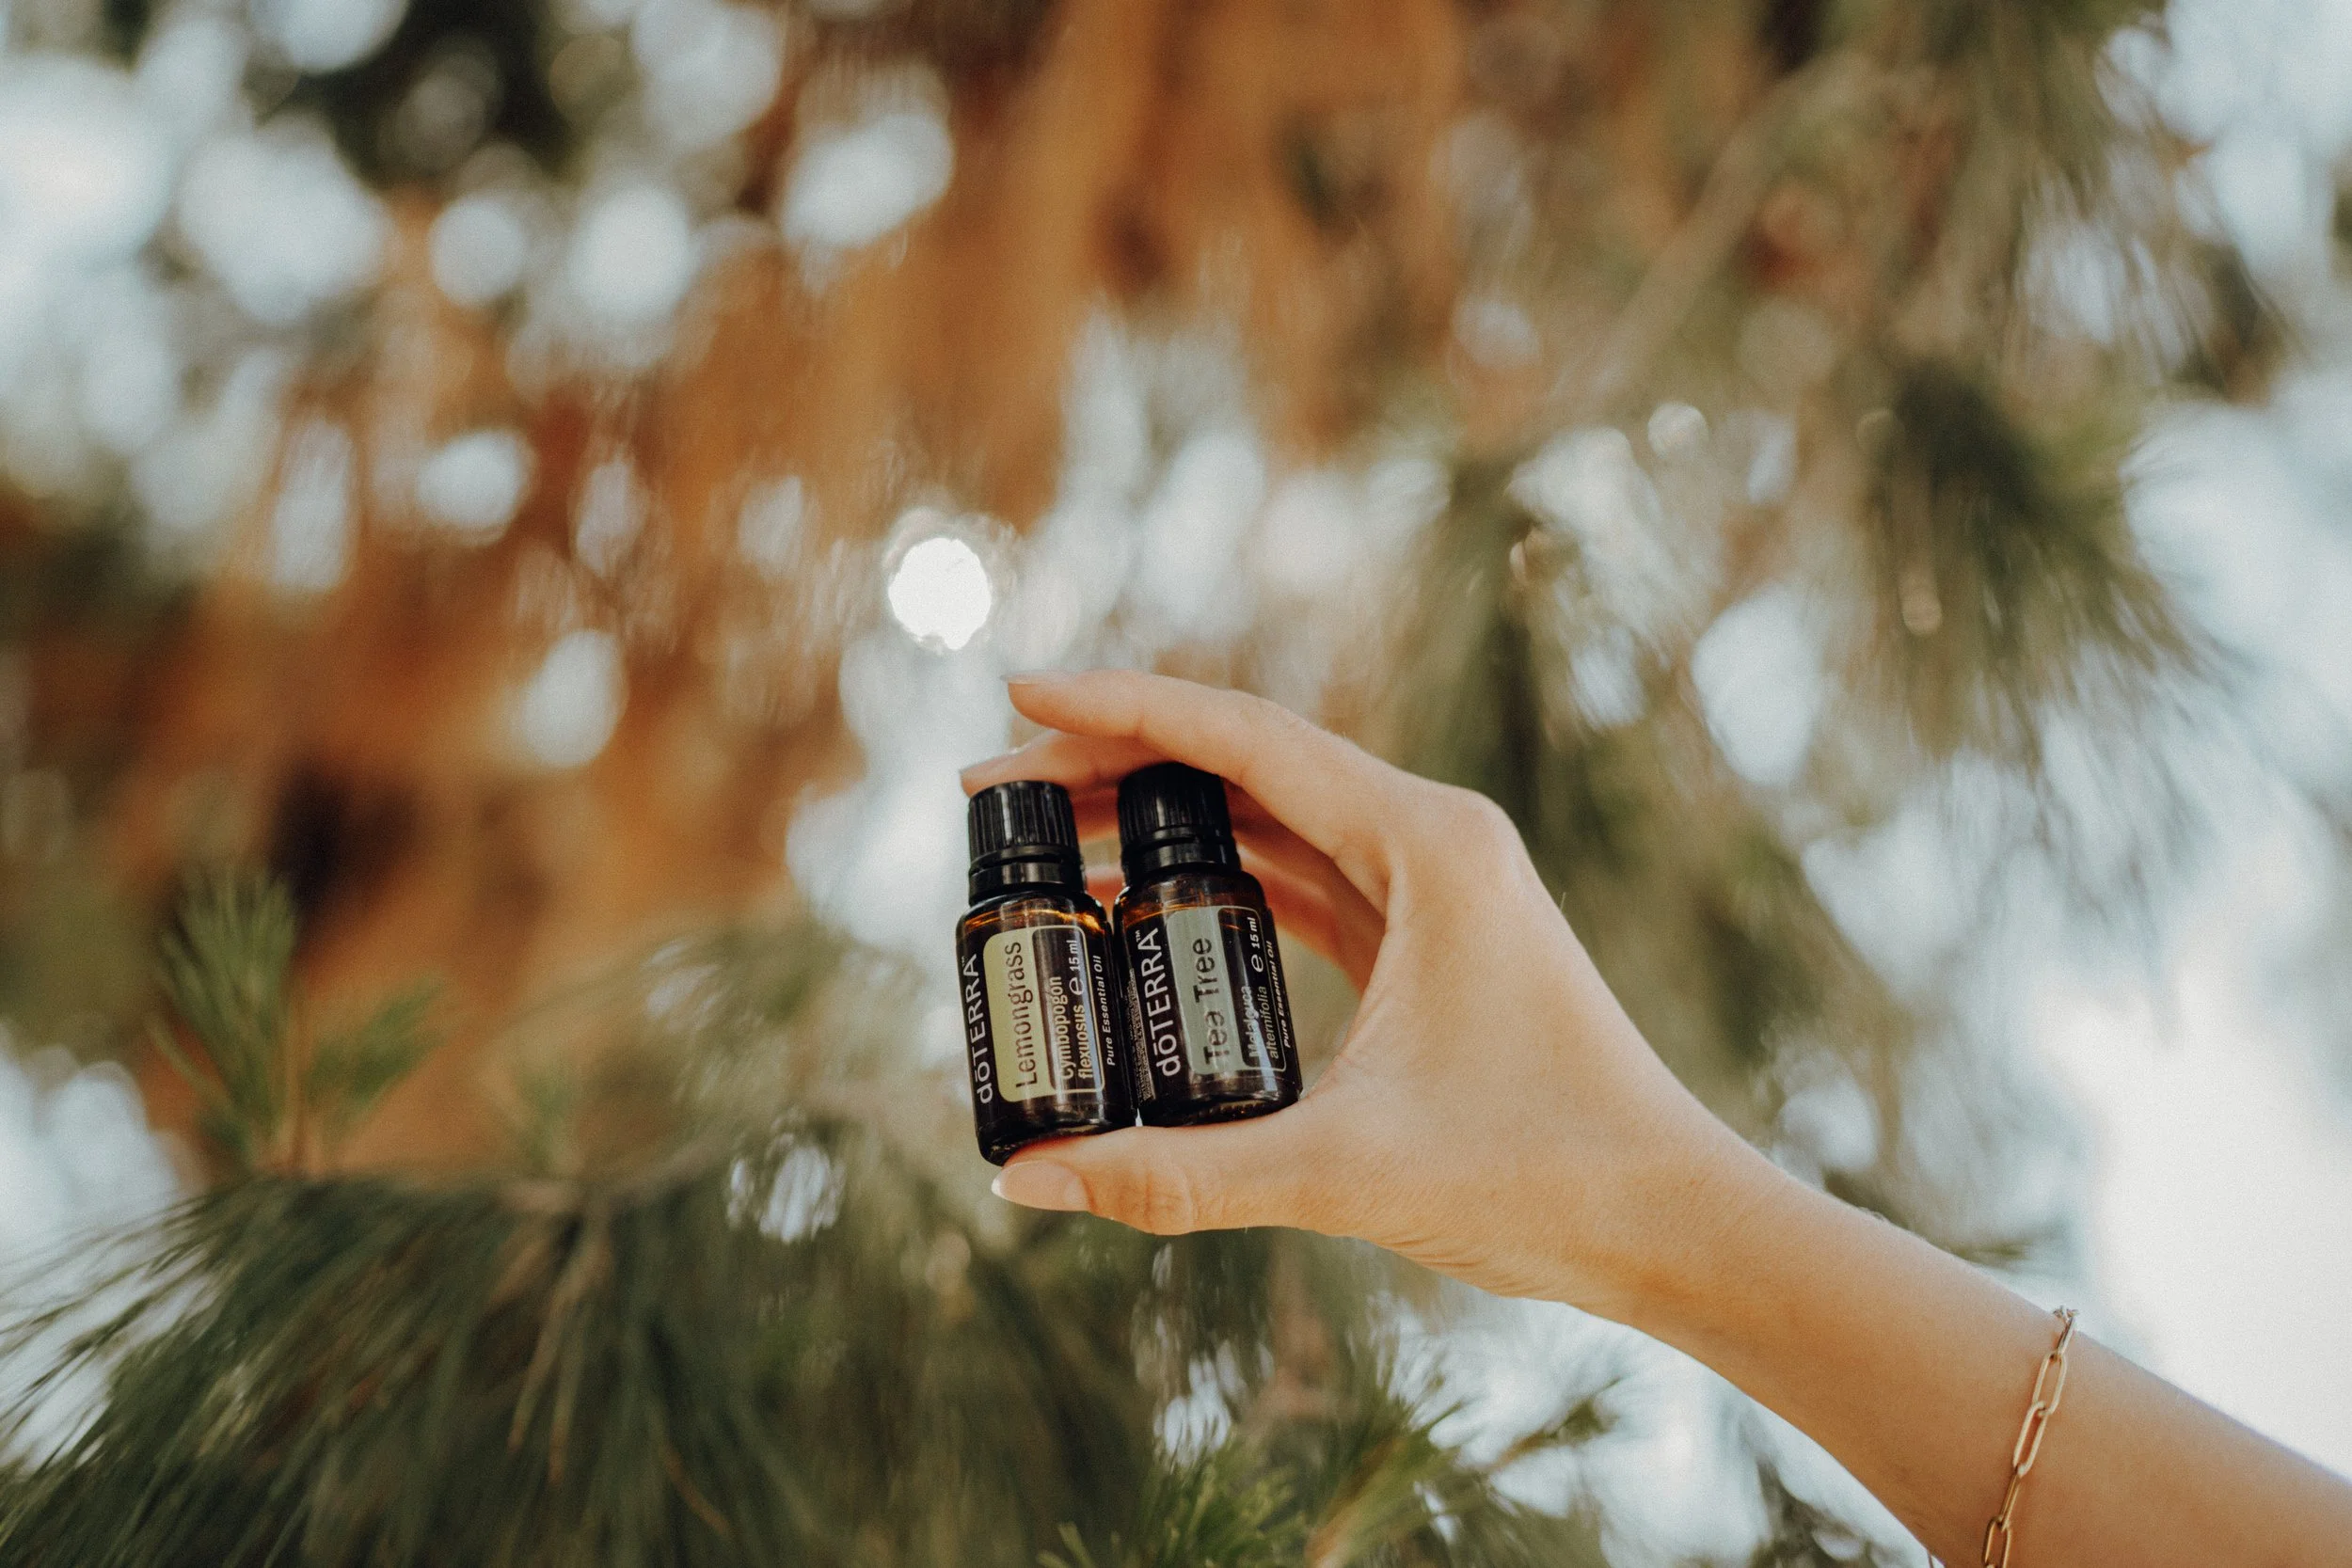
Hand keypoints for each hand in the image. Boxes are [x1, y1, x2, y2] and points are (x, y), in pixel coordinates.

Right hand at [959, 670, 1760, 1315]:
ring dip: (1160, 824)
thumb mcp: (1342, 1171)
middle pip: (1245, 765)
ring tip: (1043, 841)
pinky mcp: (1429, 939)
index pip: (1243, 739)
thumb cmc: (1542, 1176)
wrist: (1671, 1219)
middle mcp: (1433, 838)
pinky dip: (1217, 881)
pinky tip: (1139, 906)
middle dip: (1114, 767)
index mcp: (1428, 843)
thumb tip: (1023, 1179)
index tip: (1018, 691)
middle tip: (994, 794)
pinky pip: (1303, 879)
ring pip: (1270, 821)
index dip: (1120, 709)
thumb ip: (1176, 1176)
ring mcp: (1434, 886)